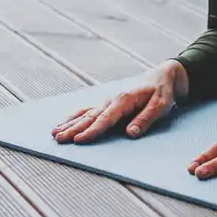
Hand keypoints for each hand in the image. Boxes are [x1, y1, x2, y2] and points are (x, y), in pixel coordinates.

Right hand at [52, 61, 185, 143]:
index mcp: (124, 100)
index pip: (106, 119)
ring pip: (85, 113)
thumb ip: (145, 119)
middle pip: (90, 117)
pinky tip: (63, 124)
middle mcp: (111, 99)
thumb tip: (130, 133)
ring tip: (54, 133)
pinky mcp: (106, 102)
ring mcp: (106, 100)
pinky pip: (87, 110)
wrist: (162, 76)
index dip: (92, 130)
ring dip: (69, 123)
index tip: (79, 140)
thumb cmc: (162, 92)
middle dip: (73, 129)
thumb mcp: (160, 105)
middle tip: (59, 139)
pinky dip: (73, 117)